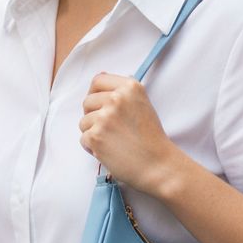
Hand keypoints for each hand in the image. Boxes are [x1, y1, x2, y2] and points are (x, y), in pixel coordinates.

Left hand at [79, 73, 182, 195]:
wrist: (159, 165)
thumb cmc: (151, 139)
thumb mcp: (142, 105)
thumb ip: (122, 93)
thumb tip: (99, 77)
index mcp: (130, 87)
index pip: (98, 81)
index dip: (95, 94)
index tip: (101, 106)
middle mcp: (116, 98)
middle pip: (87, 102)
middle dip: (93, 116)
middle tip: (110, 130)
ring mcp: (105, 117)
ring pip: (84, 122)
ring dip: (93, 133)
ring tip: (113, 142)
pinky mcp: (96, 136)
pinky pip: (83, 139)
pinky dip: (93, 148)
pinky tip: (109, 151)